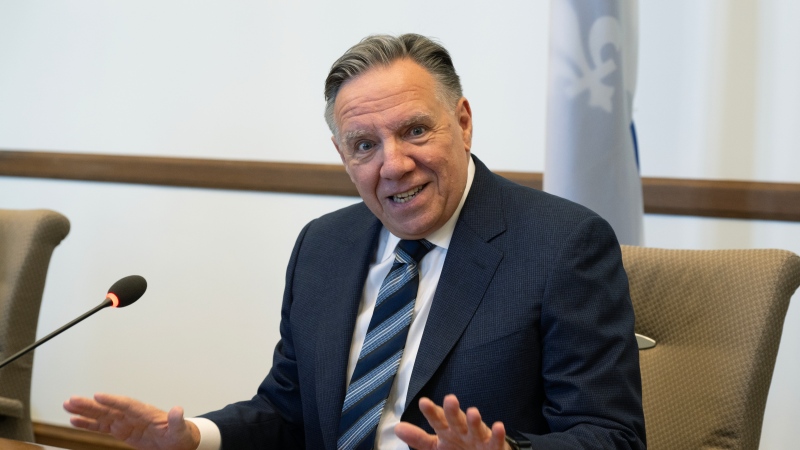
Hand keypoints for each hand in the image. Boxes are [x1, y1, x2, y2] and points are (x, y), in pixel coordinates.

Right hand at [63, 393, 199, 449]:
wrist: (178, 442)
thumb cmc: (180, 435)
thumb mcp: (180, 430)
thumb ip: (177, 421)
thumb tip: (178, 409)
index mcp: (146, 413)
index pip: (127, 405)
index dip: (113, 401)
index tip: (98, 396)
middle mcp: (133, 415)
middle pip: (109, 408)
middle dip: (91, 405)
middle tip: (72, 400)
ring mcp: (126, 422)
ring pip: (102, 415)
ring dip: (85, 411)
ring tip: (67, 405)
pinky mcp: (121, 431)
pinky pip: (102, 427)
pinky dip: (88, 424)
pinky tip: (74, 420)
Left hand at [395, 394, 510, 449]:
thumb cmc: (459, 448)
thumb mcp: (437, 446)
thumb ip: (418, 439)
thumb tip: (397, 428)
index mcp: (447, 431)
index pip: (437, 420)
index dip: (431, 412)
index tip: (423, 402)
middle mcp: (462, 431)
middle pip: (456, 420)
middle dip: (453, 411)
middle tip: (449, 399)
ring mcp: (478, 438)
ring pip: (476, 428)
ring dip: (475, 420)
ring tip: (473, 411)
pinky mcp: (493, 446)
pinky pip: (495, 441)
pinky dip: (497, 434)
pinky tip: (498, 426)